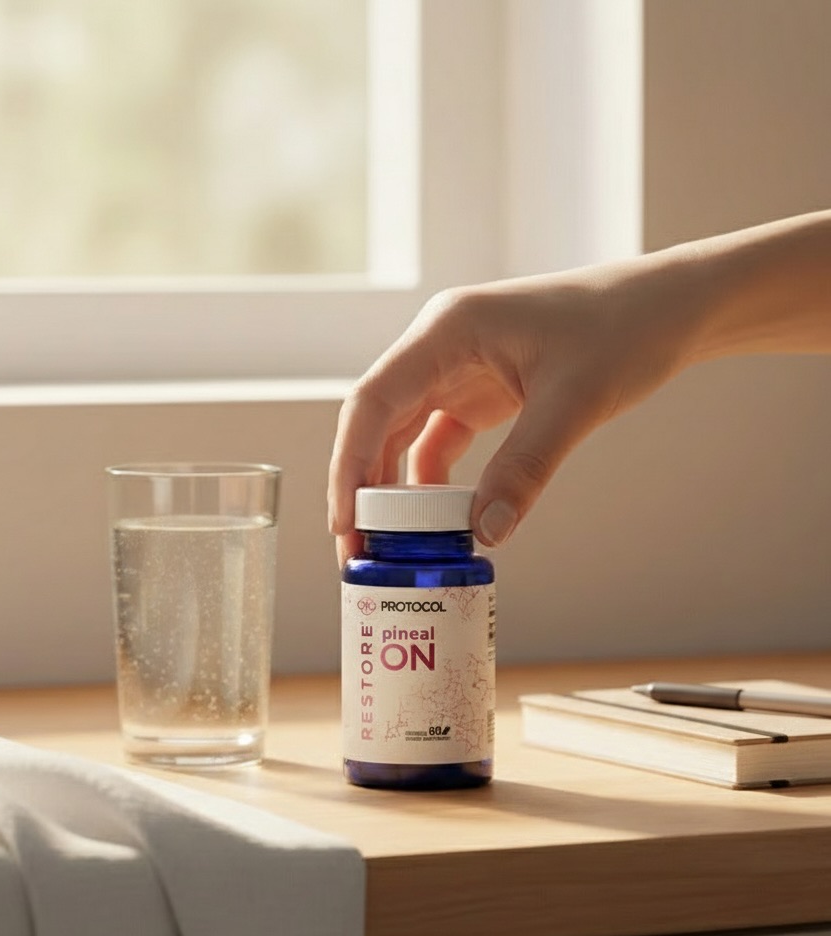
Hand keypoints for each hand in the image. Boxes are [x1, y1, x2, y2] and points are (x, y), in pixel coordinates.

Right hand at [327, 257, 700, 566]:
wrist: (669, 307)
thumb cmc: (624, 328)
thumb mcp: (574, 402)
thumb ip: (525, 467)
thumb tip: (486, 533)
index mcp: (447, 331)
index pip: (372, 401)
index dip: (350, 464)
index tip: (344, 521)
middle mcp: (440, 347)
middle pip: (377, 422)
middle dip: (363, 487)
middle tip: (359, 550)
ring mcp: (457, 369)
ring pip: (403, 435)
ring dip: (393, 489)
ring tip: (388, 545)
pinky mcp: (480, 391)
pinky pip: (439, 440)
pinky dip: (433, 481)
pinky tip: (437, 519)